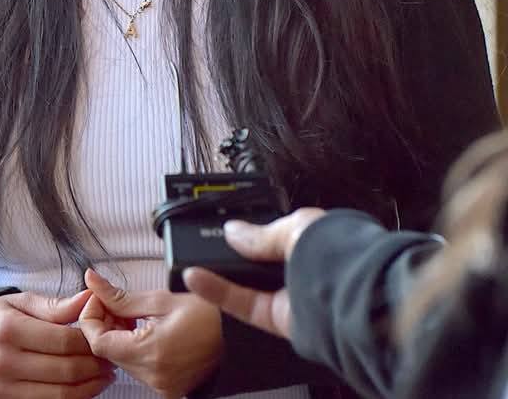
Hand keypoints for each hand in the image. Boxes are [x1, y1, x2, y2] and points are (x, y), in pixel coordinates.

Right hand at [0, 289, 114, 398]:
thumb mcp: (22, 303)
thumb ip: (56, 305)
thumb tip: (90, 299)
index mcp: (7, 330)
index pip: (63, 340)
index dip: (91, 341)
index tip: (105, 337)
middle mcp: (2, 363)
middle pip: (64, 370)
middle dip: (95, 365)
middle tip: (110, 357)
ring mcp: (2, 390)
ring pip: (61, 395)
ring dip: (90, 386)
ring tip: (103, 373)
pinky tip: (85, 387)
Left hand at [79, 269, 221, 397]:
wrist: (240, 337)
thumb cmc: (210, 315)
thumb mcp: (162, 299)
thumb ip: (122, 296)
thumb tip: (94, 282)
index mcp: (151, 353)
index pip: (97, 342)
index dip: (91, 317)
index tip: (99, 298)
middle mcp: (153, 378)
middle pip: (107, 352)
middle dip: (105, 323)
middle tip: (118, 302)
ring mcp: (160, 387)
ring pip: (120, 360)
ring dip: (119, 335)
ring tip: (136, 315)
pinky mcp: (167, 389)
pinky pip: (137, 369)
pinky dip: (133, 347)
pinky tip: (145, 330)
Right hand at [183, 208, 325, 338]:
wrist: (350, 292)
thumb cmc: (336, 251)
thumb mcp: (293, 227)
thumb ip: (259, 233)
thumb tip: (232, 231)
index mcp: (312, 239)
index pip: (276, 233)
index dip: (252, 230)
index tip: (226, 224)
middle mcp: (301, 267)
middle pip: (259, 260)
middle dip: (234, 251)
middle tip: (205, 240)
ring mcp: (289, 294)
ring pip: (247, 283)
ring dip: (221, 271)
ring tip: (193, 255)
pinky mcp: (277, 318)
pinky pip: (242, 303)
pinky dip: (217, 292)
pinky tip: (197, 277)